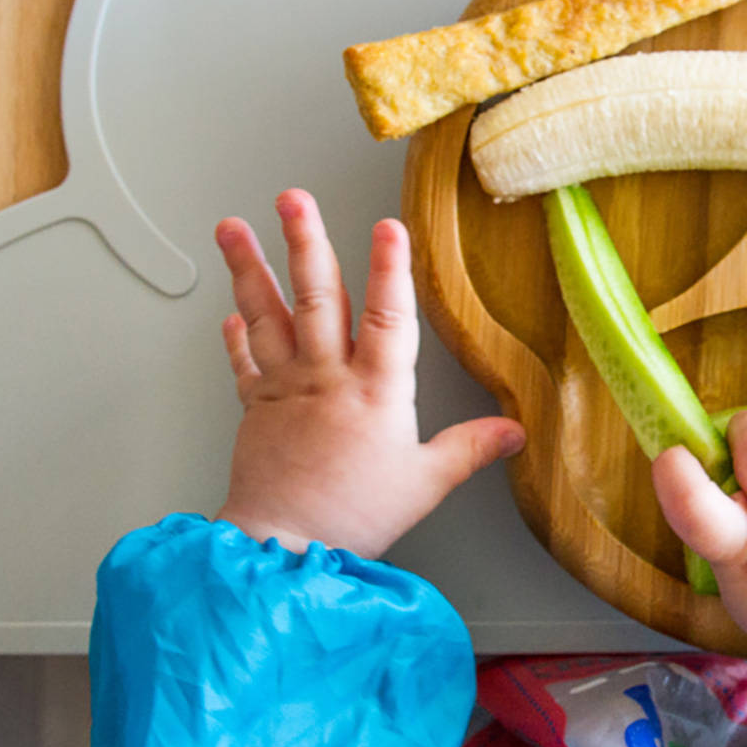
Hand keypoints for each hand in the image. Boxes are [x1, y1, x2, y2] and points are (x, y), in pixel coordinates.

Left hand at [211, 188, 523, 558]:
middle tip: (293, 199)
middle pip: (317, 297)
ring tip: (233, 228)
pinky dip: (236, 332)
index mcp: (376, 391)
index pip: (388, 317)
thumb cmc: (354, 517)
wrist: (282, 548)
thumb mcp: (425, 484)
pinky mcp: (255, 408)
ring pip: (268, 316)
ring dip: (249, 268)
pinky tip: (231, 307)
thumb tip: (515, 430)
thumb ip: (469, 449)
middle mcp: (327, 378)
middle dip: (305, 242)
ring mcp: (285, 388)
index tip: (388, 226)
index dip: (391, 269)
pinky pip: (244, 360)